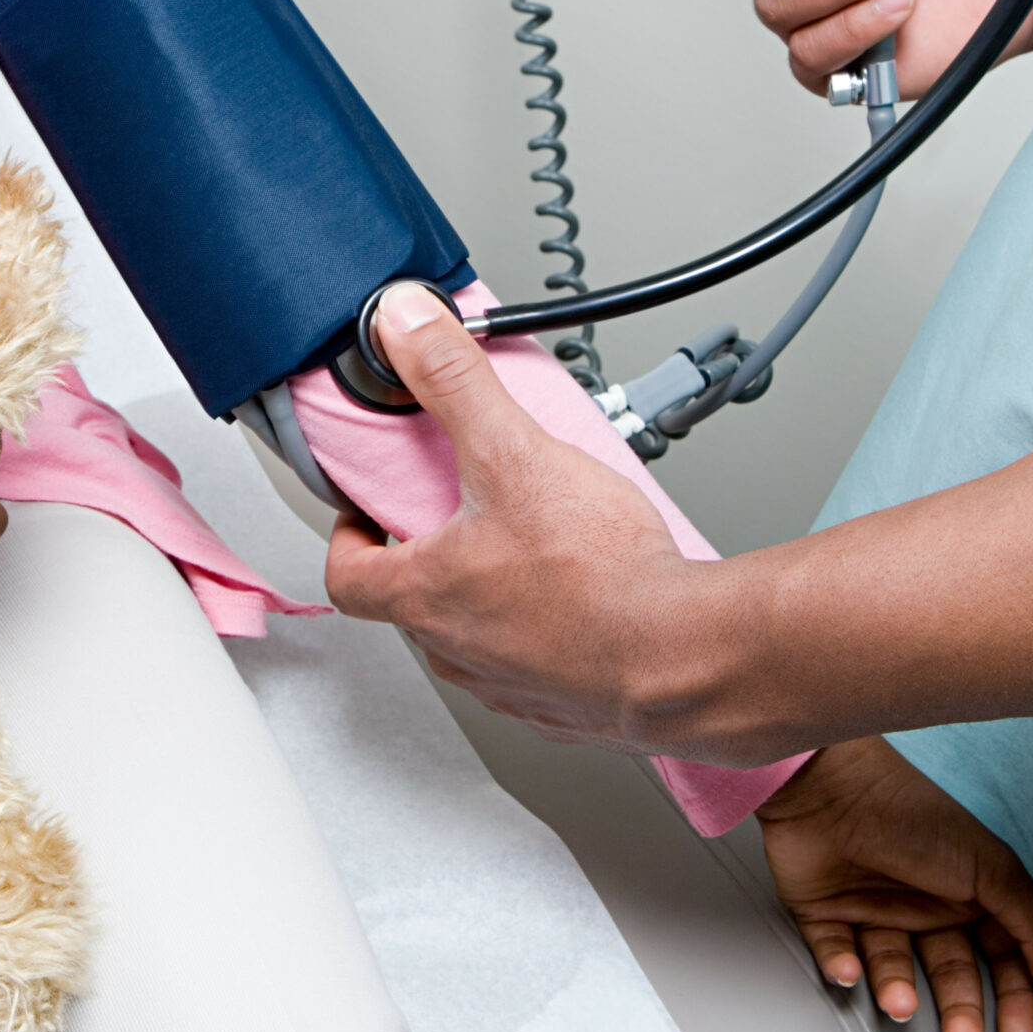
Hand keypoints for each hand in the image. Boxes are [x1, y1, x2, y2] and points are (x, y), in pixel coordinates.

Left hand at [323, 284, 721, 755]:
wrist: (685, 657)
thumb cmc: (600, 579)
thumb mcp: (513, 453)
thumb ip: (454, 383)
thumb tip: (406, 328)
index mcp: (424, 597)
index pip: (347, 578)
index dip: (349, 537)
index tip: (367, 512)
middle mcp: (457, 652)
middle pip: (413, 601)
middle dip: (429, 551)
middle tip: (458, 509)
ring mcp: (509, 684)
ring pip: (475, 634)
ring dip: (489, 591)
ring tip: (531, 542)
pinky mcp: (564, 703)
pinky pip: (536, 663)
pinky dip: (547, 627)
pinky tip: (585, 590)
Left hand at [756, 735, 1032, 1031]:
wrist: (829, 784)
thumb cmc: (913, 816)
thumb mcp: (990, 868)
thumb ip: (1032, 925)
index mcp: (968, 893)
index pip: (1000, 958)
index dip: (1012, 999)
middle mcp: (924, 905)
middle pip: (948, 974)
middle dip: (959, 1011)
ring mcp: (872, 909)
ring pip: (892, 971)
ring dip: (898, 993)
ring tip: (900, 1005)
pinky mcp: (823, 913)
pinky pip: (835, 956)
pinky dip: (843, 970)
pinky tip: (851, 974)